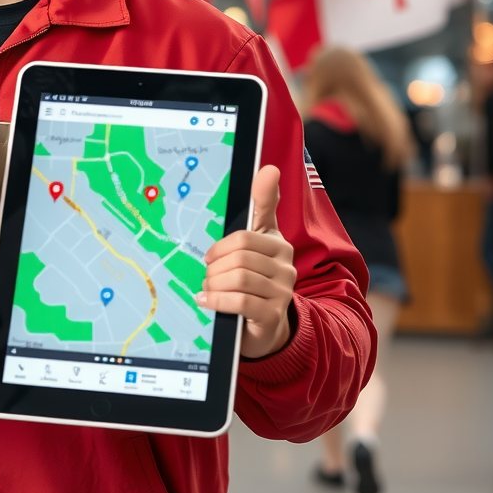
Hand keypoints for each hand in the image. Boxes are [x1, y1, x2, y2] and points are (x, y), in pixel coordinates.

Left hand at [198, 165, 296, 358]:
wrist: (265, 324)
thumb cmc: (254, 276)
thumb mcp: (256, 240)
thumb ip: (262, 205)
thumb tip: (269, 168)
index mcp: (277, 243)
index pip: (246, 235)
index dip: (222, 245)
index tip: (210, 256)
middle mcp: (285, 265)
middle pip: (238, 257)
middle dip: (215, 268)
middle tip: (208, 276)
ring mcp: (282, 291)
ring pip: (237, 278)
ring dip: (215, 285)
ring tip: (210, 289)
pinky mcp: (273, 315)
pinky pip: (239, 301)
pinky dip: (217, 300)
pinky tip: (207, 301)